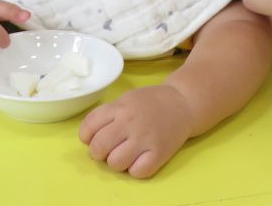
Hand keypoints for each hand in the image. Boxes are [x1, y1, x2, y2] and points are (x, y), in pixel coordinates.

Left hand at [78, 85, 196, 178]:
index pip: (89, 127)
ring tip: (125, 155)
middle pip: (99, 147)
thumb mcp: (127, 99)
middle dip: (98, 152)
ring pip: (115, 163)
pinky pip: (137, 172)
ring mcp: (145, 138)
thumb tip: (89, 137)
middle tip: (108, 149)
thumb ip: (108, 115)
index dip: (87, 137)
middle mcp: (130, 122)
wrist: (184, 102)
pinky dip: (135, 169)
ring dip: (116, 162)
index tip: (94, 137)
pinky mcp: (160, 153)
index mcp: (120, 107)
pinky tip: (140, 160)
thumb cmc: (151, 102)